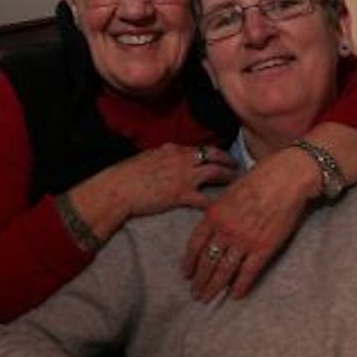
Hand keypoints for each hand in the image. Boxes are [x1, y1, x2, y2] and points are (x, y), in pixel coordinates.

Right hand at [75, 144, 238, 241]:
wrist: (119, 188)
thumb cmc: (127, 174)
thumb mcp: (147, 157)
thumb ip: (163, 156)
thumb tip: (169, 155)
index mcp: (173, 150)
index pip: (200, 148)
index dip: (214, 153)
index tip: (222, 157)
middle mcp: (182, 159)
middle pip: (213, 156)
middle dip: (228, 160)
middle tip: (238, 166)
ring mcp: (183, 176)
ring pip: (215, 172)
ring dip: (229, 176)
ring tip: (237, 182)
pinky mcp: (181, 194)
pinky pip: (205, 199)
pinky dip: (216, 203)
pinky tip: (224, 208)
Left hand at [180, 144, 319, 300]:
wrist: (285, 178)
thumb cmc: (258, 179)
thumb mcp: (229, 192)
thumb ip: (219, 211)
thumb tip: (212, 227)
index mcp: (214, 215)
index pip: (195, 245)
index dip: (189, 262)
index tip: (186, 274)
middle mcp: (225, 231)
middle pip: (207, 261)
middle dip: (200, 280)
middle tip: (195, 293)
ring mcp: (244, 241)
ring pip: (224, 270)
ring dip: (214, 287)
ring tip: (208, 298)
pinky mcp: (263, 248)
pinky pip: (248, 272)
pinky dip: (240, 286)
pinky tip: (235, 296)